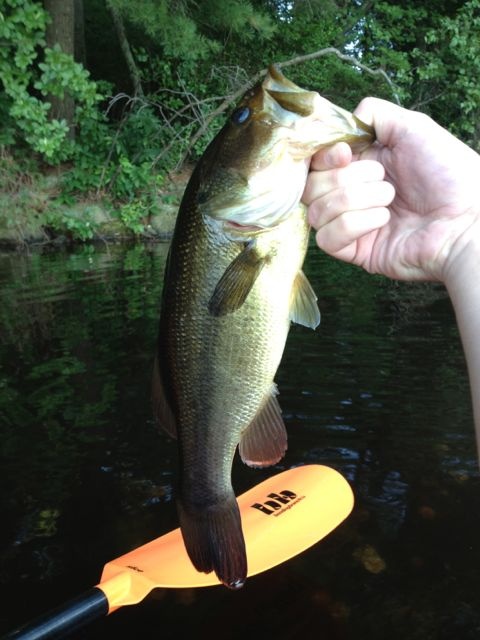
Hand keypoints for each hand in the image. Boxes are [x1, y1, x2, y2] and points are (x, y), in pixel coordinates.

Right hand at [303, 97, 479, 282]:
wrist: (468, 220)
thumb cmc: (449, 174)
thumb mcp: (413, 127)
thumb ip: (374, 113)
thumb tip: (343, 122)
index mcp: (362, 165)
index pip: (316, 162)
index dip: (323, 156)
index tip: (345, 154)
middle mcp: (352, 194)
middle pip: (312, 186)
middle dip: (346, 179)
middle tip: (384, 180)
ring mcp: (352, 225)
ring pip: (317, 211)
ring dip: (355, 200)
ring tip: (390, 200)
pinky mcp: (355, 251)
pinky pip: (327, 239)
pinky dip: (354, 225)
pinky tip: (383, 221)